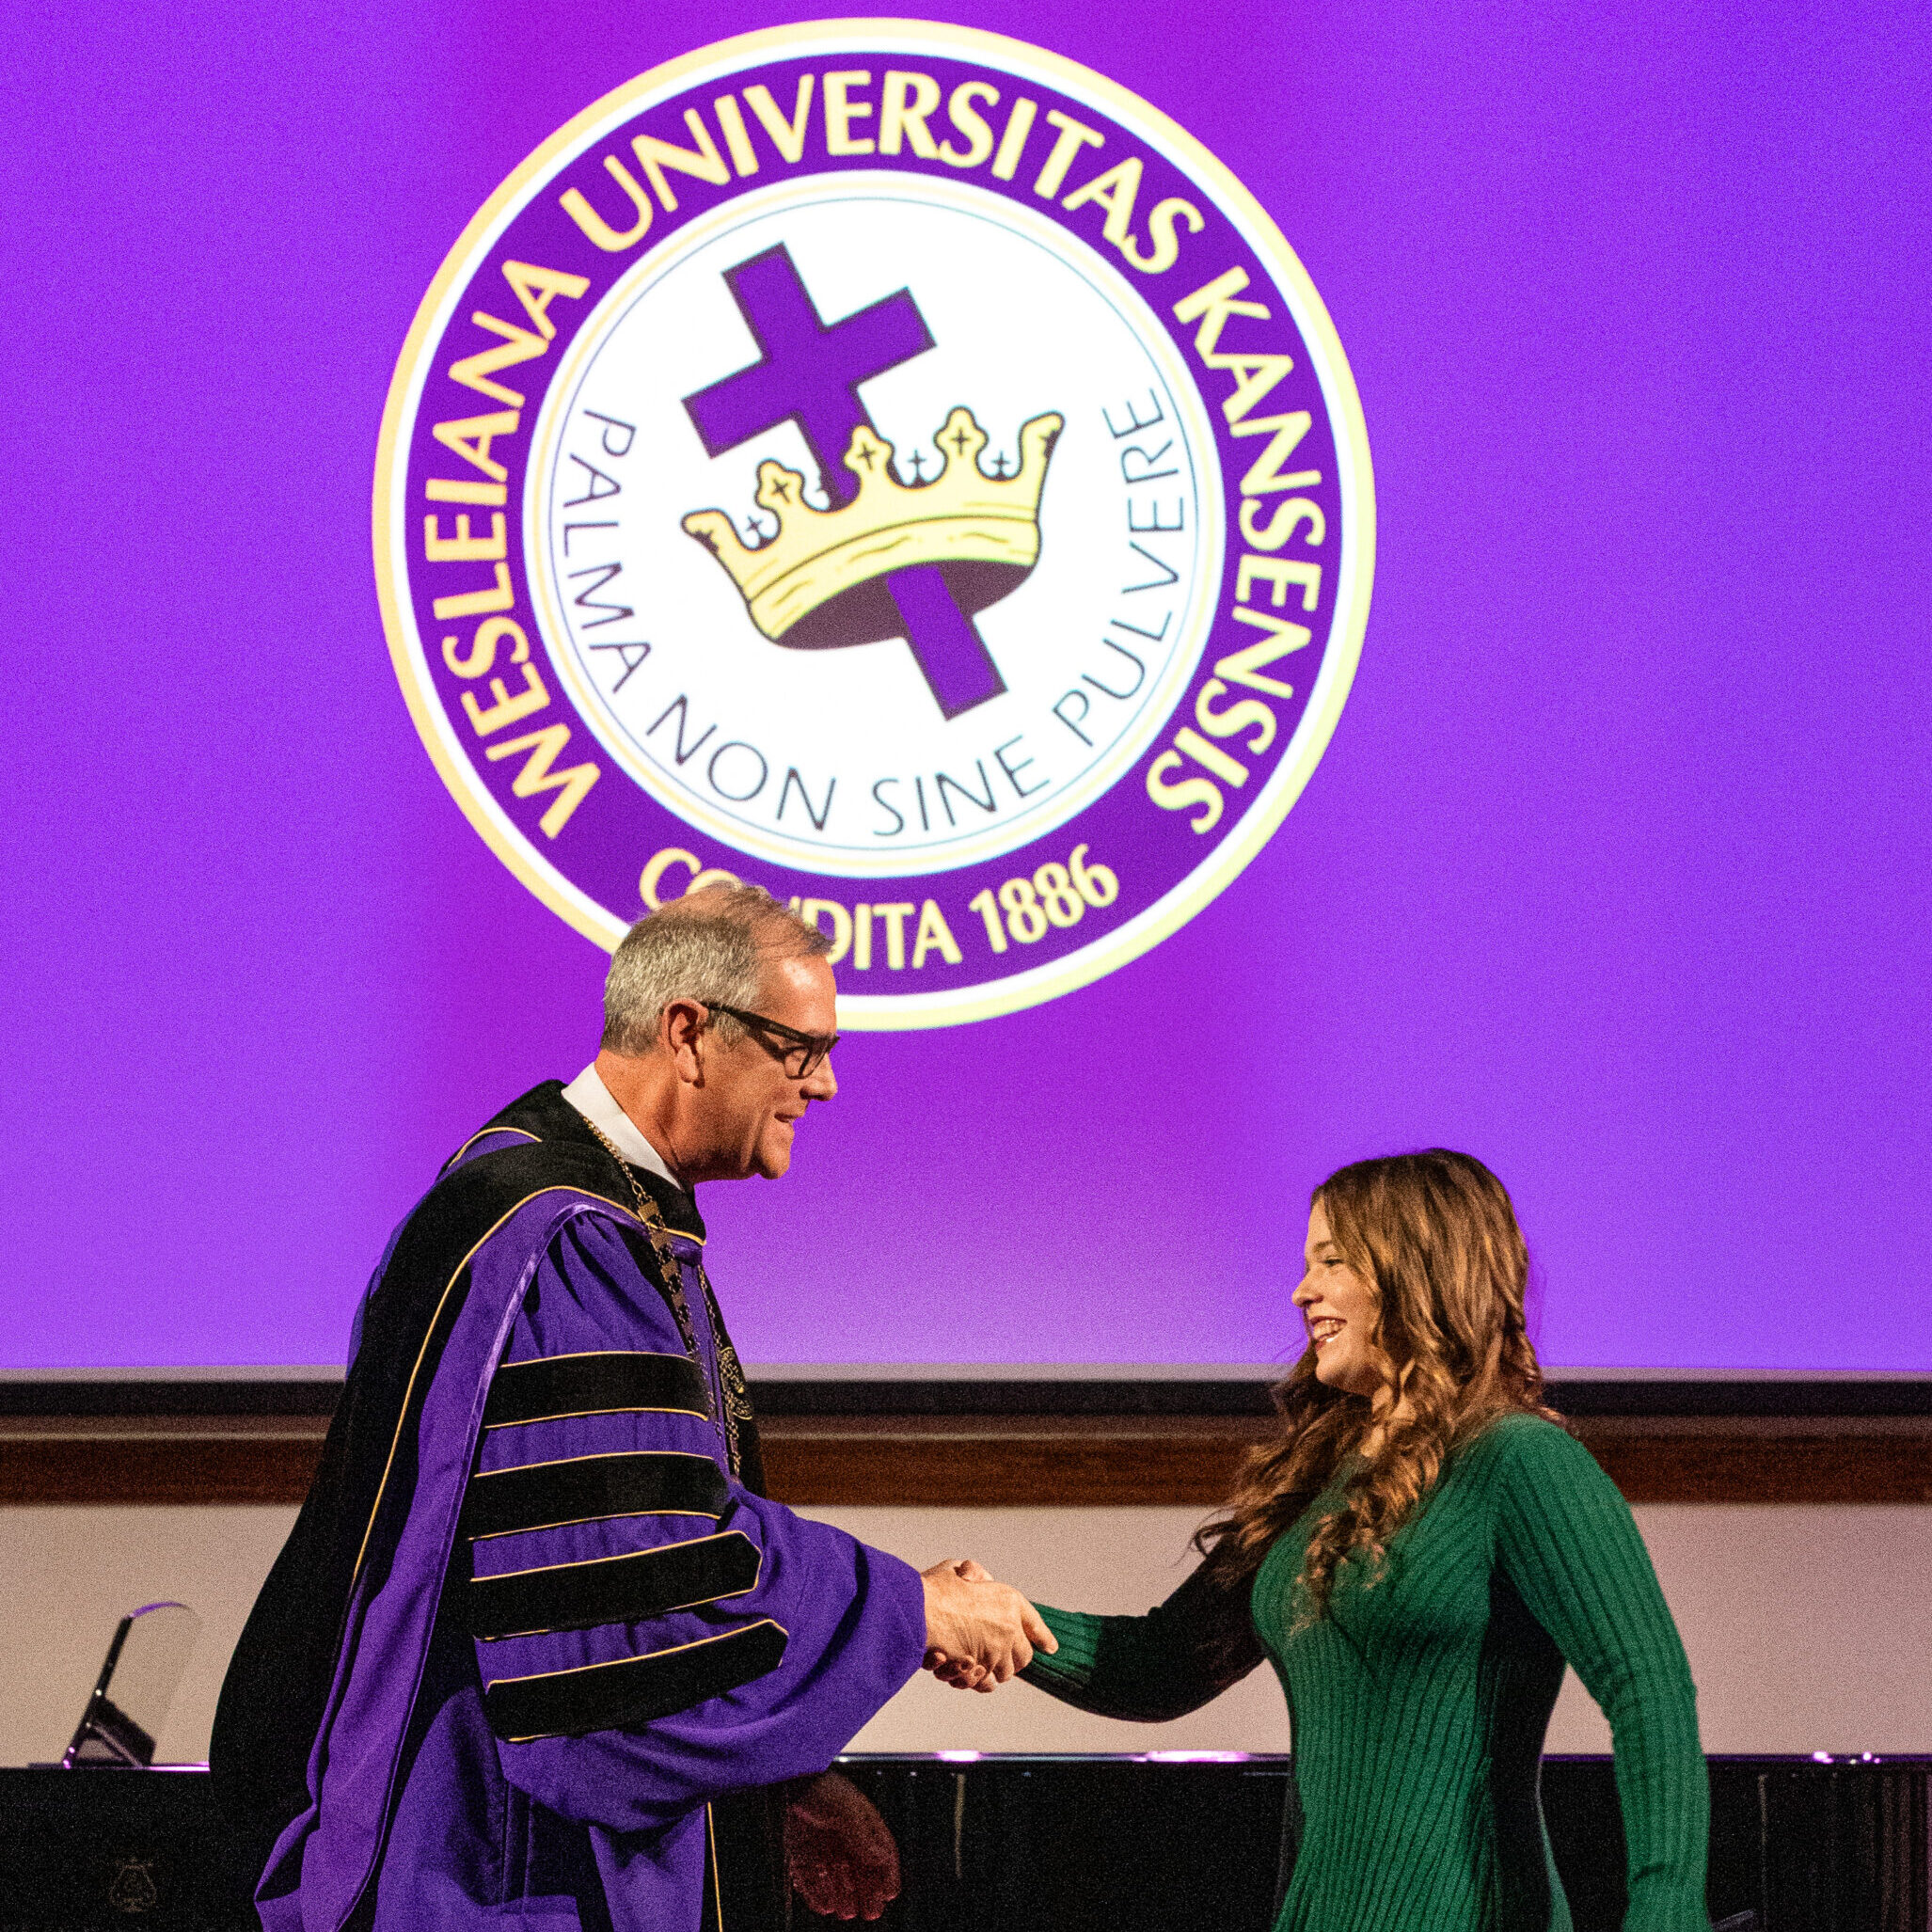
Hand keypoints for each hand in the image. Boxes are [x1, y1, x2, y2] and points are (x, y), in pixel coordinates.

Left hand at [786, 1769, 899, 1920]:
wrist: (790, 1781)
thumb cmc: (824, 1789)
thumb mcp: (847, 1811)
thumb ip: (863, 1837)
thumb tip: (881, 1858)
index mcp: (863, 1825)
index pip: (882, 1854)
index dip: (887, 1874)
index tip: (889, 1893)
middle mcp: (845, 1839)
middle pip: (861, 1872)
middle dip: (867, 1893)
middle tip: (870, 1912)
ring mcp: (824, 1848)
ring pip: (837, 1880)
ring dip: (843, 1897)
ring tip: (846, 1912)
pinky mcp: (803, 1854)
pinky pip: (813, 1880)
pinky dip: (817, 1894)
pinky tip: (823, 1906)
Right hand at [920, 1557, 1055, 1691]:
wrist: (919, 1612)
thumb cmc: (934, 1590)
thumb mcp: (957, 1569)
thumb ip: (973, 1574)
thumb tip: (979, 1579)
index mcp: (1009, 1600)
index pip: (1034, 1623)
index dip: (1043, 1636)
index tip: (1050, 1648)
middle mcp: (1009, 1627)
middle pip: (1024, 1655)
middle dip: (1015, 1658)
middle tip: (1004, 1656)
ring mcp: (997, 1650)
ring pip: (1006, 1671)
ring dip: (996, 1669)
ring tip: (982, 1662)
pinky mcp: (981, 1668)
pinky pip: (988, 1682)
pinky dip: (982, 1681)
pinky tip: (973, 1674)